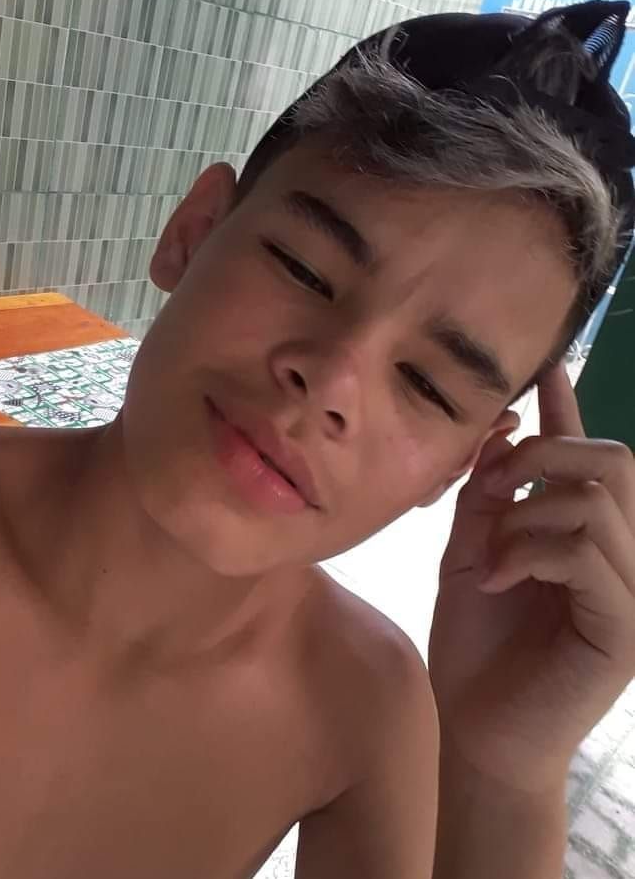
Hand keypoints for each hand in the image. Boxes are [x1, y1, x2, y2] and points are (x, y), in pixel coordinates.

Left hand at [429, 364, 634, 792]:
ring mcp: (632, 589)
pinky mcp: (626, 625)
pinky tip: (495, 582)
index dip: (569, 408)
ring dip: (523, 518)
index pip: (587, 458)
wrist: (479, 726)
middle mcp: (621, 554)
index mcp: (581, 533)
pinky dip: (527, 553)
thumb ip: (488, 497)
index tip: (548, 363)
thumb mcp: (471, 553)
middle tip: (493, 491)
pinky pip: (586, 552)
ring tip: (488, 560)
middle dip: (542, 458)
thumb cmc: (476, 642)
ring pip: (594, 502)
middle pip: (611, 461)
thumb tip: (500, 433)